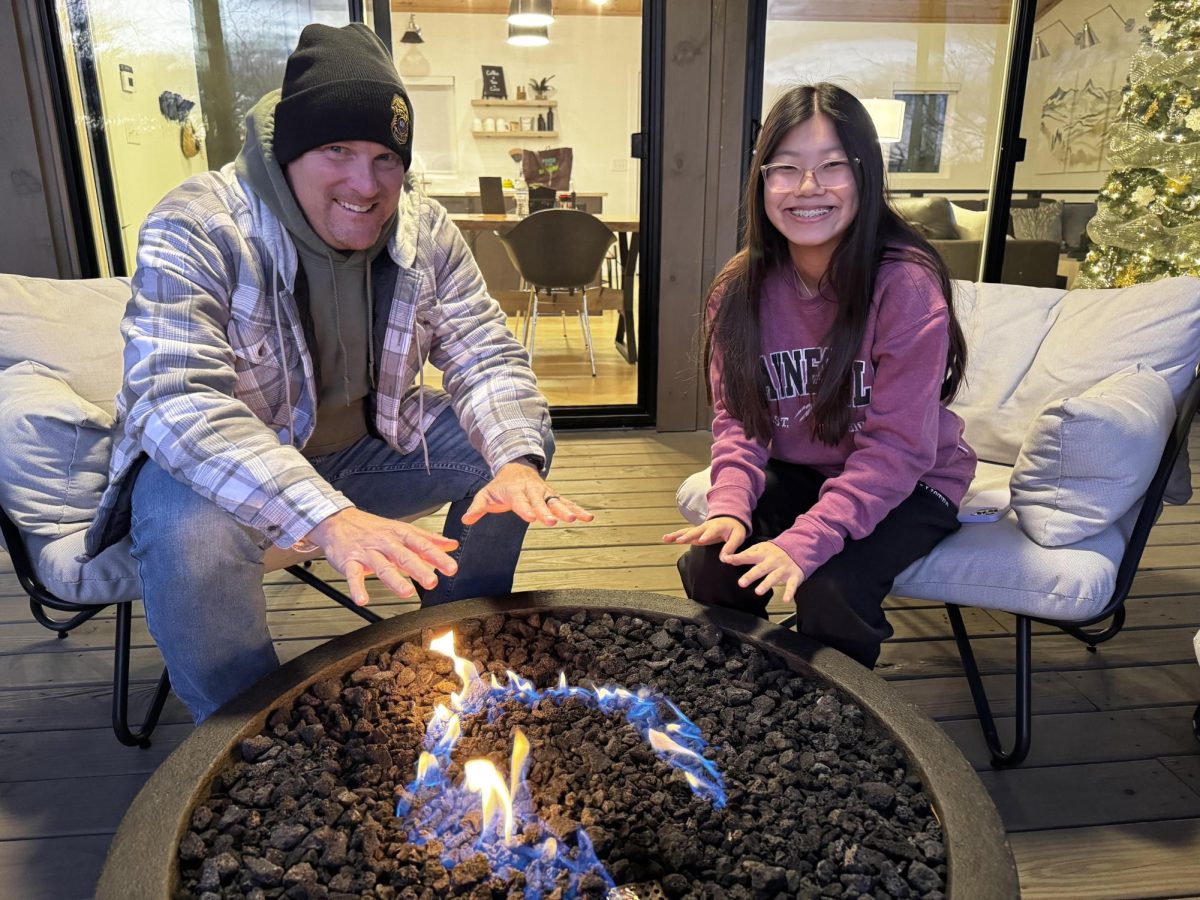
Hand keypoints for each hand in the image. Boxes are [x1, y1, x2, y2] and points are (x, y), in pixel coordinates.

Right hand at [306, 508, 458, 605]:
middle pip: (404, 556)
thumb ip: (428, 539)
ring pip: (381, 566)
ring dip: (394, 580)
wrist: (338, 521)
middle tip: (432, 582)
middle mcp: (385, 543)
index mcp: (400, 535)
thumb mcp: (402, 529)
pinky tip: (363, 599)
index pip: (422, 545)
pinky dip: (357, 588)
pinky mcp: (349, 562)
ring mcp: (367, 552)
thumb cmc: (373, 528)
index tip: (451, 568)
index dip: (437, 557)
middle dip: (419, 569)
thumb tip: (451, 544)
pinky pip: (353, 575)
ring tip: (406, 592)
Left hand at [460, 461, 593, 526]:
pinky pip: (566, 502)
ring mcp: (544, 492)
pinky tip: (589, 517)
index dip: (526, 509)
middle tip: (555, 522)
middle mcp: (532, 490)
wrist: (516, 467)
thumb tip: (466, 519)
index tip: (531, 518)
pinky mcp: (553, 496)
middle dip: (548, 512)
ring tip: (578, 519)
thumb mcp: (485, 494)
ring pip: (556, 502)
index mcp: (515, 490)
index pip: (520, 501)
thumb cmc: (500, 486)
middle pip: (541, 502)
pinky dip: (577, 509)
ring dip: (567, 510)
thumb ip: (477, 507)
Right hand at [663, 516, 746, 557]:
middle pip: (696, 530)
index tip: (700, 541)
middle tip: (679, 540)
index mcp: (718, 526)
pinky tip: (666, 539)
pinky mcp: (696, 532)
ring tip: (666, 538)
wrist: (730, 518)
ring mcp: (700, 529)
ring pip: (687, 531)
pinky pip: (685, 533)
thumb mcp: (738, 537)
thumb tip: (724, 559)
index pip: (712, 531)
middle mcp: (706, 526)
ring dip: (677, 534)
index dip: (706, 535)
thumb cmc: (735, 529)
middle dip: (687, 535)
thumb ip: (731, 547)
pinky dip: (675, 536)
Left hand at [725, 540, 803, 603]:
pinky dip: (789, 593)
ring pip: (774, 577)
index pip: (748, 556)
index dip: (737, 558)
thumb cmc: (774, 551)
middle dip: (751, 576)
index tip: (727, 560)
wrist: (798, 548)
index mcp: (763, 553)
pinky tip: (785, 600)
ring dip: (766, 584)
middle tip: (741, 583)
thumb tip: (727, 558)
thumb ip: (745, 554)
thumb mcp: (760, 548)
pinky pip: (791, 586)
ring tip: (758, 591)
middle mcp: (773, 561)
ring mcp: (783, 569)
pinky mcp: (794, 576)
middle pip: (760, 569)